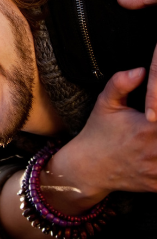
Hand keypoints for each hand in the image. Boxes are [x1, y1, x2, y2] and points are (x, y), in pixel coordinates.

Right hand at [47, 68, 156, 207]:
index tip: (153, 113)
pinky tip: (153, 153)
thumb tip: (141, 70)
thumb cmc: (99, 132)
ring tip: (154, 136)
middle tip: (154, 123)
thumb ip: (121, 83)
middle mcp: (156, 150)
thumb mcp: (105, 103)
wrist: (88, 167)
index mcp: (147, 128)